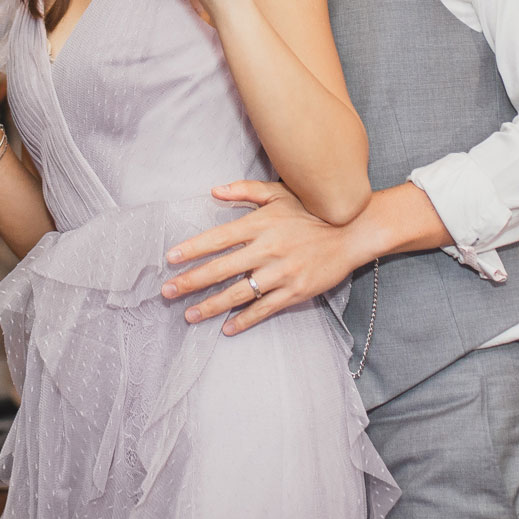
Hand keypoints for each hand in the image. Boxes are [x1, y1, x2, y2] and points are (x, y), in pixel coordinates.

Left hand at [161, 181, 364, 334]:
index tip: (171, 258)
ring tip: (189, 314)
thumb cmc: (311, 211)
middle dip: (191, 281)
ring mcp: (281, 273)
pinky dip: (244, 320)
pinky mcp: (295, 292)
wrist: (351, 232)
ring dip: (211, 306)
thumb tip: (214, 191)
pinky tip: (227, 328)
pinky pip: (264, 309)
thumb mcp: (280, 193)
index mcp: (260, 224)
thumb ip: (246, 190)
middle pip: (222, 269)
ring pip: (239, 294)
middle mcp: (267, 249)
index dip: (193, 249)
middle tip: (167, 291)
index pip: (219, 238)